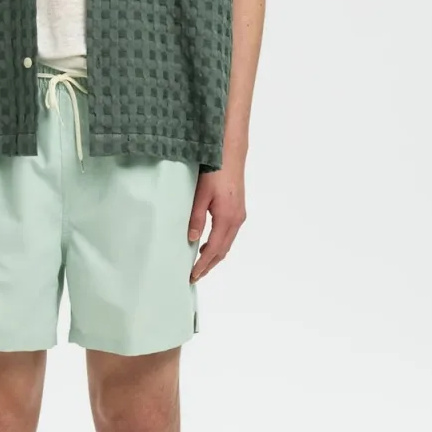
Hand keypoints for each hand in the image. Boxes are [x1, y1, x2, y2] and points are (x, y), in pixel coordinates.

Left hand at [187, 163, 245, 283]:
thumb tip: (192, 239)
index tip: (192, 275)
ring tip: (200, 265)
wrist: (231, 154)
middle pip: (223, 250)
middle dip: (209, 265)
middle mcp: (237, 220)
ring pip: (227, 243)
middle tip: (195, 276)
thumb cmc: (215, 171)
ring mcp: (239, 215)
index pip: (214, 249)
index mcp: (227, 218)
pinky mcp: (238, 210)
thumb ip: (196, 217)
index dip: (203, 264)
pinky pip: (229, 234)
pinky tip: (208, 245)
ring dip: (214, 256)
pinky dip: (219, 245)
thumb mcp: (201, 195)